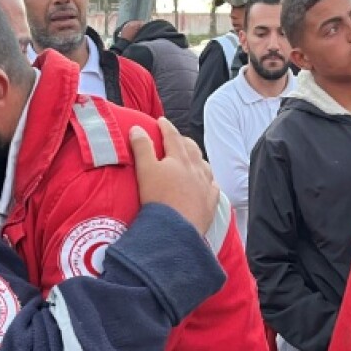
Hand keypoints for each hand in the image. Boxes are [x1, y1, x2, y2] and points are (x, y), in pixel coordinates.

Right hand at [131, 118, 219, 233]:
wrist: (176, 229)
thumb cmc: (159, 199)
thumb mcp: (145, 170)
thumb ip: (142, 148)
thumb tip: (137, 128)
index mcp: (179, 159)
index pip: (172, 137)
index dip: (166, 127)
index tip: (161, 121)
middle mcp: (196, 169)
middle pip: (192, 149)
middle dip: (183, 141)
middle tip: (177, 139)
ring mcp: (206, 186)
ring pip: (205, 166)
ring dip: (198, 159)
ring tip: (193, 159)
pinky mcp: (210, 203)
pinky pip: (213, 187)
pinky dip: (209, 181)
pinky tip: (208, 183)